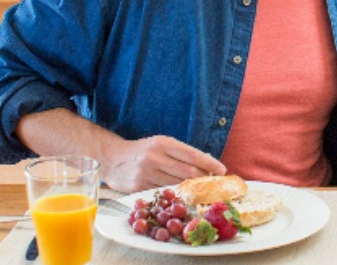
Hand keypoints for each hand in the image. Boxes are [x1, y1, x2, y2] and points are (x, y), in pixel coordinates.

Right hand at [102, 135, 225, 193]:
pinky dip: (175, 194)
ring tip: (200, 189)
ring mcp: (145, 174)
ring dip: (191, 188)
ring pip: (177, 185)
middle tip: (213, 183)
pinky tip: (181, 194)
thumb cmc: (143, 150)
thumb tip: (210, 163)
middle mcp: (154, 158)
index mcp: (163, 143)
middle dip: (204, 179)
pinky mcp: (139, 188)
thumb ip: (182, 153)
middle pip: (188, 173)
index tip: (222, 170)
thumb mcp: (161, 144)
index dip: (210, 164)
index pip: (193, 155)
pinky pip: (163, 193)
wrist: (112, 159)